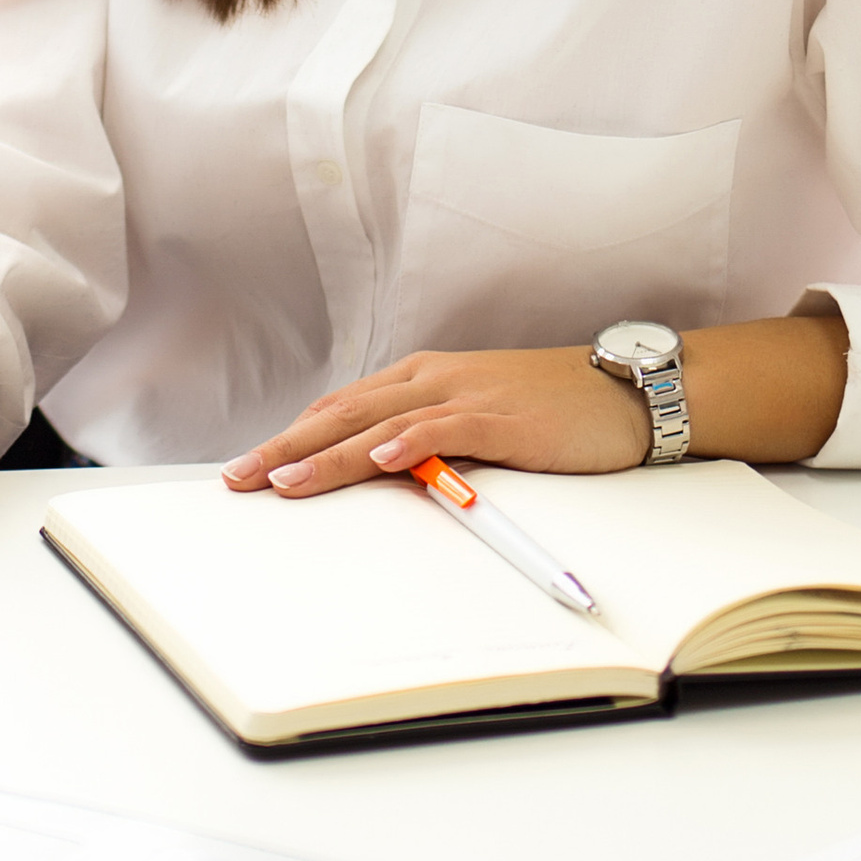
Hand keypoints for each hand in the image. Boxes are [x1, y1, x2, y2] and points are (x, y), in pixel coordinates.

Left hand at [221, 347, 646, 497]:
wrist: (622, 389)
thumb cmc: (551, 407)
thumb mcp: (476, 415)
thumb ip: (426, 436)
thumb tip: (375, 469)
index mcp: (422, 378)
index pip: (340, 407)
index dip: (291, 436)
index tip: (249, 466)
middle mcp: (433, 380)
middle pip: (343, 414)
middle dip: (286, 448)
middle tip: (239, 479)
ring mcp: (467, 396)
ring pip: (381, 424)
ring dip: (329, 455)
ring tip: (285, 481)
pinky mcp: (504, 418)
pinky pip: (447, 429)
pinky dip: (410, 443)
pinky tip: (380, 460)